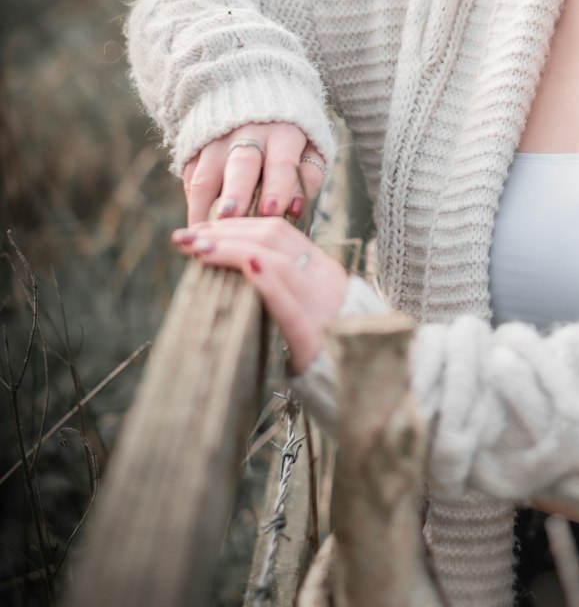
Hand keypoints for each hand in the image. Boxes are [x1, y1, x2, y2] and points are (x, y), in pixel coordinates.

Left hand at [172, 217, 345, 371]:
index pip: (278, 231)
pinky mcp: (314, 341)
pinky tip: (246, 266)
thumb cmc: (328, 349)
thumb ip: (284, 286)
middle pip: (274, 237)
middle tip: (187, 236)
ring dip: (232, 249)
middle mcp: (326, 281)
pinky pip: (290, 306)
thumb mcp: (310, 307)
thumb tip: (238, 267)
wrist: (365, 382)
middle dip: (226, 232)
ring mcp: (323, 308)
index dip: (237, 224)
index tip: (203, 228)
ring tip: (197, 249)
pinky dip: (267, 281)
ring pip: (279, 262)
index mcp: (324, 271)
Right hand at [182, 122, 326, 223]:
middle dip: (236, 193)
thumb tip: (295, 209)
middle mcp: (247, 134)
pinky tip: (198, 228)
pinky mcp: (195, 150)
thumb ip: (308, 177)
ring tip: (205, 232)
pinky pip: (190, 179)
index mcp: (282, 133)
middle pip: (241, 166)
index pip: (280, 162)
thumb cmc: (290, 136)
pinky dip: (193, 204)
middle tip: (232, 218)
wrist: (254, 94)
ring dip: (204, 204)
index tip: (272, 211)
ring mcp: (216, 141)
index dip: (276, 187)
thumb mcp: (311, 147)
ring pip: (206, 175)